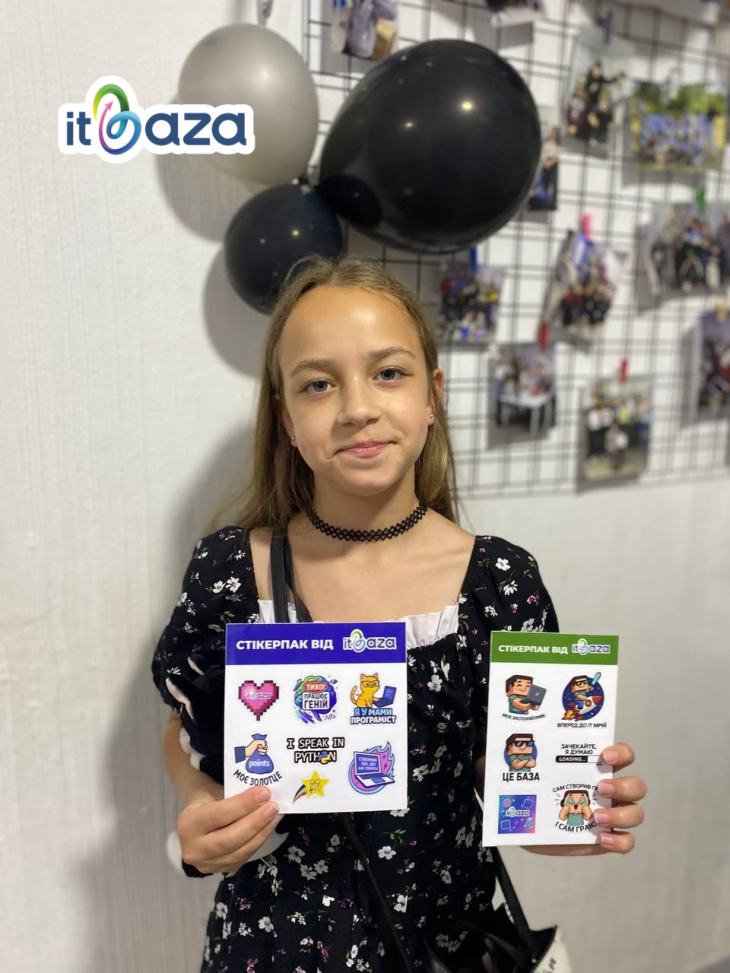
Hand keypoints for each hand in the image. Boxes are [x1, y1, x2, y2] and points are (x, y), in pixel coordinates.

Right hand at [177, 785, 282, 875]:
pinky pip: (243, 858)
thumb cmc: (206, 801)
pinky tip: (269, 827)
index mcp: (188, 825)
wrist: (194, 822)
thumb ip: (233, 795)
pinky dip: (259, 842)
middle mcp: (194, 849)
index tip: (264, 793)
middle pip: (229, 839)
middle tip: (273, 807)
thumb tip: (262, 795)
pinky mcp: (220, 870)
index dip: (243, 805)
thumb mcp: (211, 792)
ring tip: (275, 816)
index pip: (219, 815)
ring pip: (239, 852)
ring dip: (261, 833)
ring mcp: (206, 864)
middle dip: (255, 823)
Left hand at [524, 743, 645, 856]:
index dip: (621, 753)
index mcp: (599, 768)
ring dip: (621, 815)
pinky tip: (601, 838)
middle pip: (637, 786)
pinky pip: (626, 841)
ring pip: (636, 813)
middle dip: (623, 786)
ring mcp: (612, 815)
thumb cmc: (537, 790)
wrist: (528, 823)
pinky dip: (619, 841)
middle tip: (599, 788)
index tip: (605, 756)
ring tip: (596, 817)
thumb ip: (536, 762)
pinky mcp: (607, 839)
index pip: (624, 755)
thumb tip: (519, 751)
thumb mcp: (536, 773)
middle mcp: (612, 789)